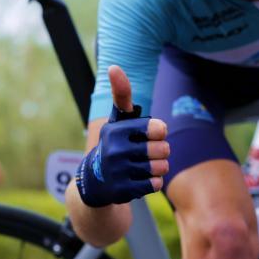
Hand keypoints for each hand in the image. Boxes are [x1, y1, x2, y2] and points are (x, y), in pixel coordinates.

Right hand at [75, 66, 168, 207]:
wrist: (95, 180)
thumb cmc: (114, 143)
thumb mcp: (117, 120)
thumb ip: (121, 94)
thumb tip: (114, 67)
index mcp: (116, 131)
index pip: (158, 128)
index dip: (159, 132)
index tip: (151, 134)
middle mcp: (115, 151)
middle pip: (164, 149)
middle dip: (161, 151)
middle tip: (148, 152)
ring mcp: (118, 173)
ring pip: (161, 167)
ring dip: (158, 167)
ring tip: (146, 165)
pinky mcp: (123, 191)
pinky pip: (155, 184)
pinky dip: (153, 181)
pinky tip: (140, 178)